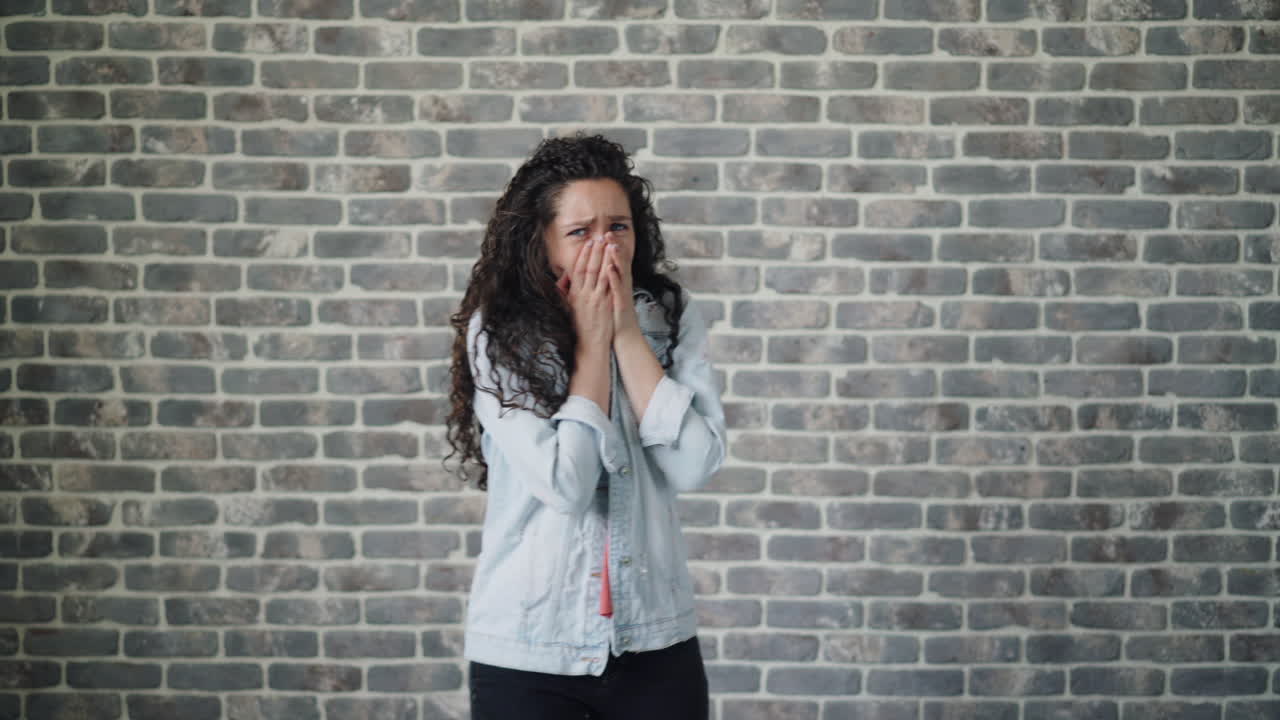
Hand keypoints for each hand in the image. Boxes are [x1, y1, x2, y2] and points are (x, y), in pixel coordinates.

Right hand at [557, 235, 612, 355]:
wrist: (589, 344)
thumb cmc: (580, 327)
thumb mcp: (569, 308)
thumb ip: (565, 292)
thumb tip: (562, 279)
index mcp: (575, 294)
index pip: (578, 270)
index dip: (583, 255)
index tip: (588, 243)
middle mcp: (584, 295)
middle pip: (590, 268)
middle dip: (595, 252)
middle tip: (599, 237)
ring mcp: (596, 299)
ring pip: (600, 274)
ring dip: (605, 258)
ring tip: (609, 245)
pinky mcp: (606, 305)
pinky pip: (610, 285)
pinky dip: (612, 273)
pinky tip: (616, 263)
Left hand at [603, 233, 639, 341]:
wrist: (625, 334)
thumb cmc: (615, 314)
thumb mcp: (611, 294)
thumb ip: (608, 281)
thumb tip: (604, 269)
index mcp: (619, 282)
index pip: (615, 261)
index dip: (611, 247)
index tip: (604, 234)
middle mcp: (623, 284)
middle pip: (620, 262)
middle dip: (614, 247)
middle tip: (608, 233)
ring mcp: (623, 293)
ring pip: (621, 272)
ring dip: (616, 258)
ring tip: (612, 245)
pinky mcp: (621, 302)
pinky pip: (617, 288)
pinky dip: (614, 277)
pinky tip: (609, 268)